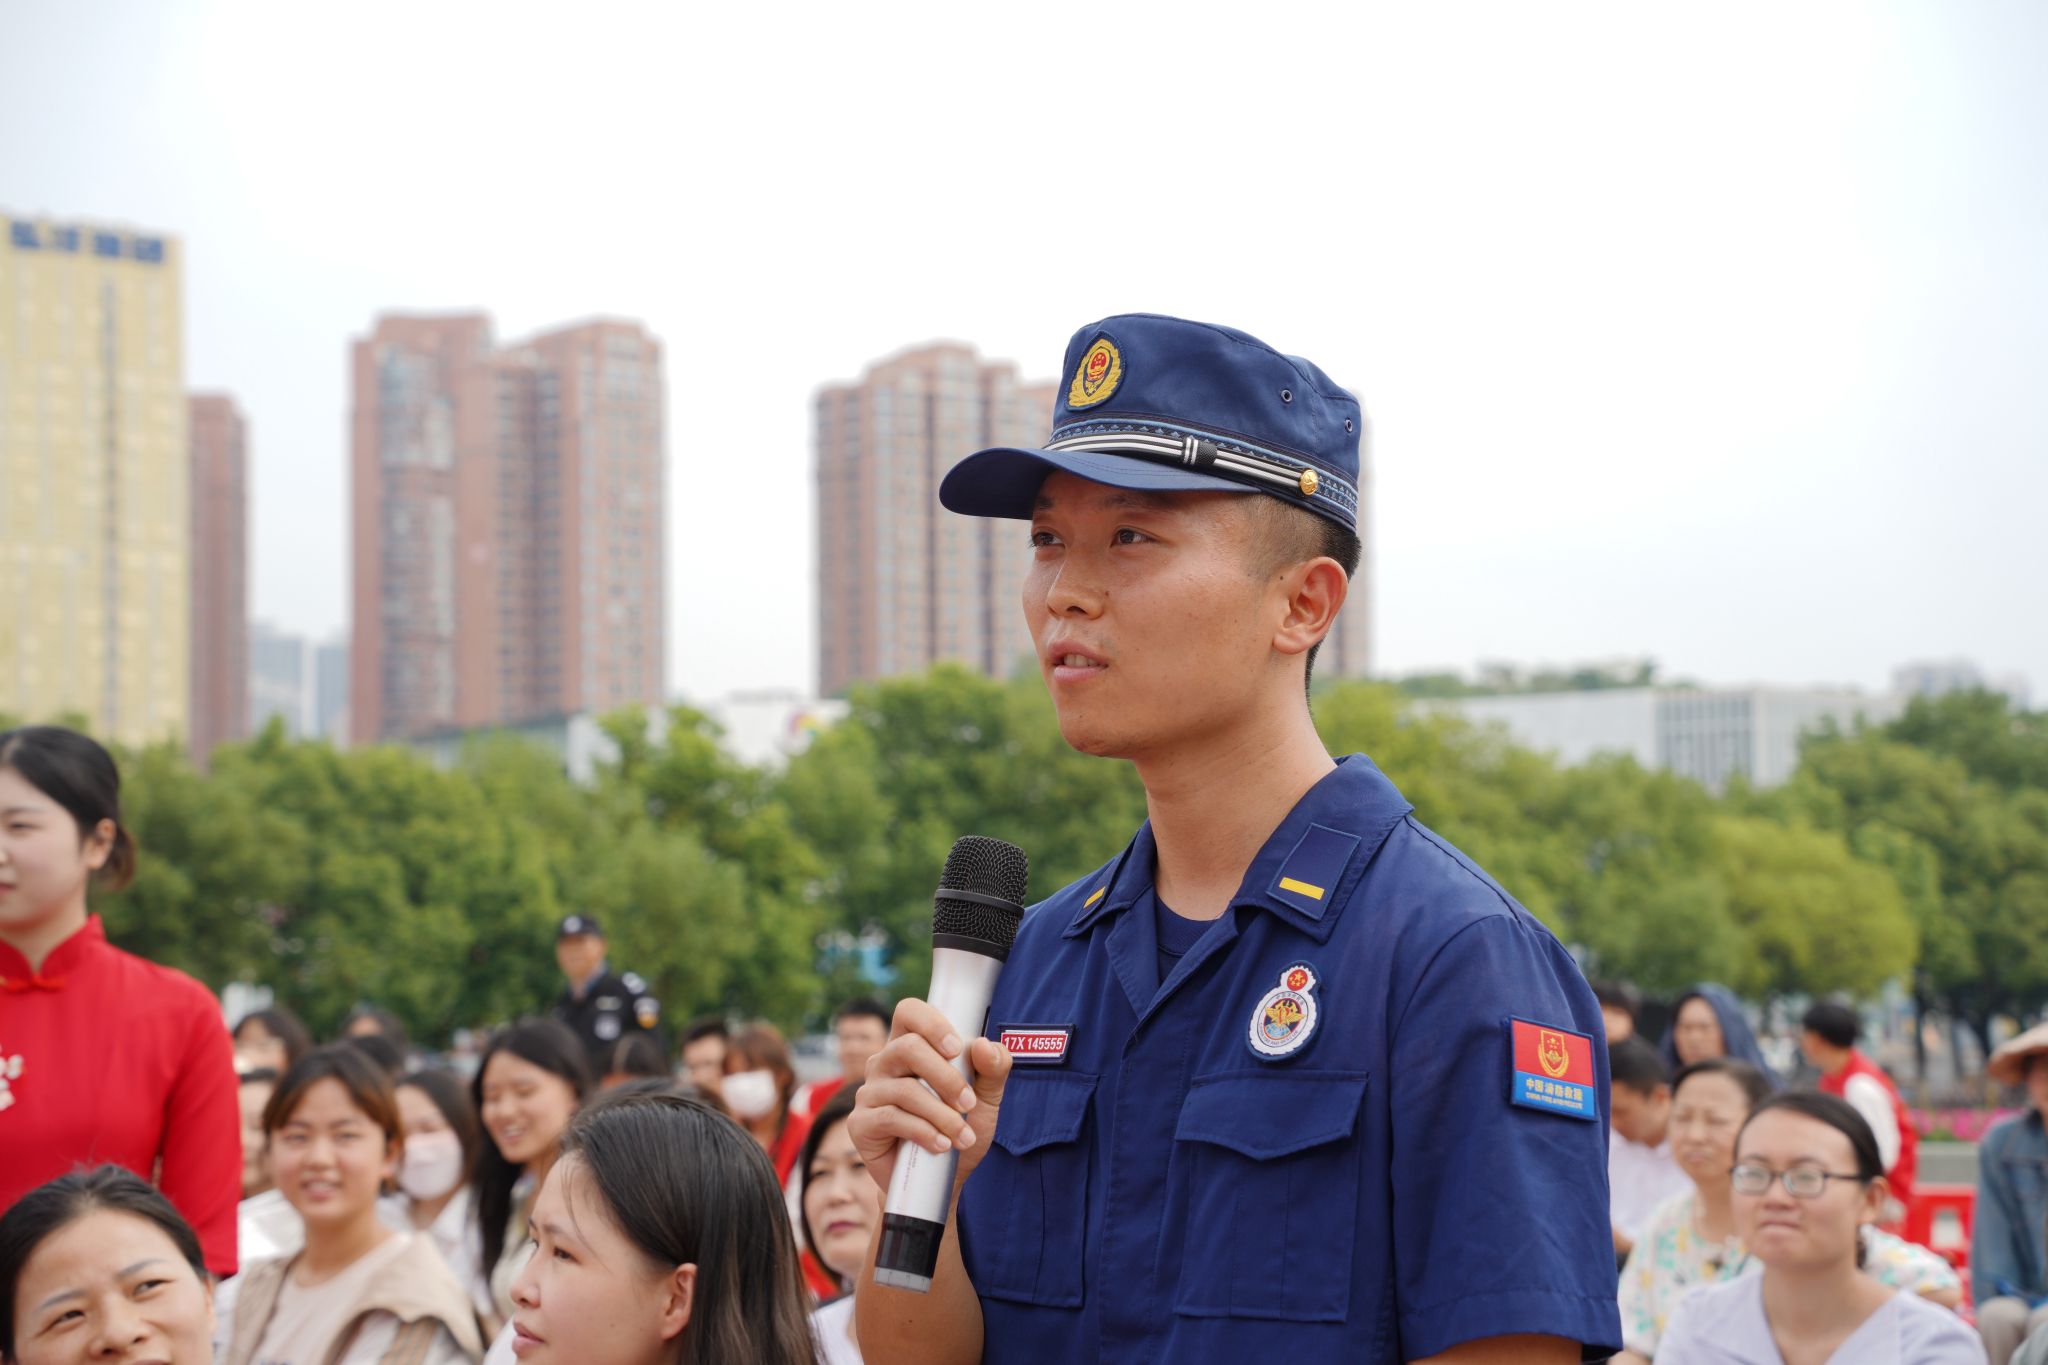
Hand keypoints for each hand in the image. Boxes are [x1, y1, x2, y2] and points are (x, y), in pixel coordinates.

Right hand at [848, 997, 1012, 1195]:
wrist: (942, 1182)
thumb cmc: (961, 1130)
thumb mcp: (986, 1099)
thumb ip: (993, 1069)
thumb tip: (984, 1046)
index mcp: (911, 1047)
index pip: (909, 1012)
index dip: (931, 1023)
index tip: (956, 1048)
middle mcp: (884, 1063)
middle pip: (907, 1047)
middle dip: (945, 1077)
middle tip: (969, 1103)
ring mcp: (870, 1093)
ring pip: (904, 1089)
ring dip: (941, 1114)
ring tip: (962, 1136)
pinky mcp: (860, 1123)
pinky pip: (892, 1118)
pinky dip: (923, 1132)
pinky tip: (941, 1145)